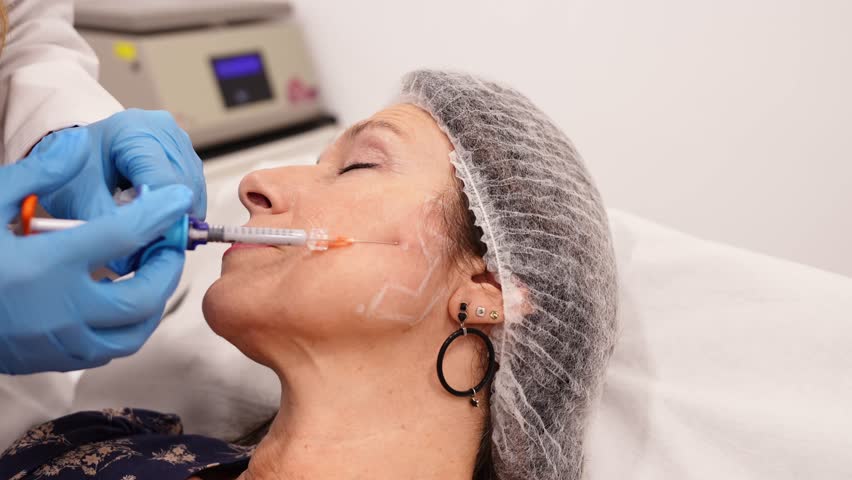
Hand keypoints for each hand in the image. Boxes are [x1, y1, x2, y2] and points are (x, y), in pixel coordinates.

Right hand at [0, 130, 191, 373]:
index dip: (157, 215)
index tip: (177, 200)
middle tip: (169, 242)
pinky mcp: (50, 360)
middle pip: (143, 295)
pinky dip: (127, 326)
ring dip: (153, 302)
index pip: (121, 236)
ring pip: (133, 332)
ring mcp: (56, 343)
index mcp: (43, 266)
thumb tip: (76, 145)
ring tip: (152, 271)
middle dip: (166, 267)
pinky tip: (121, 300)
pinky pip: (108, 349)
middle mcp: (57, 311)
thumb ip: (36, 175)